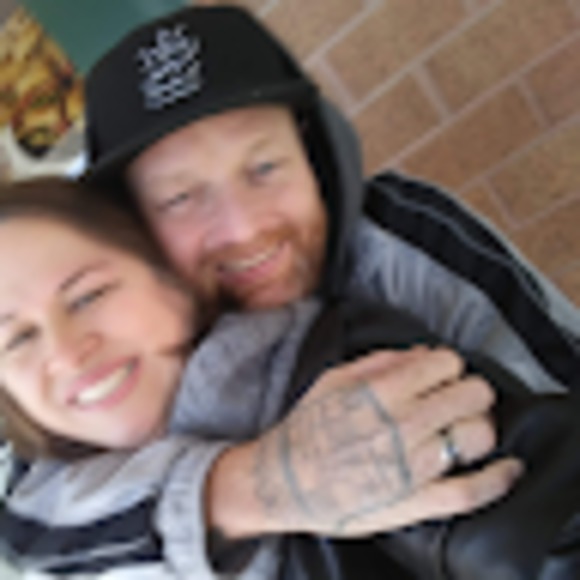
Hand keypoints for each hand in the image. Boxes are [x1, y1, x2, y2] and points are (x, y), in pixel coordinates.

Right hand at [234, 347, 521, 536]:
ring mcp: (412, 466)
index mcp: (381, 391)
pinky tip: (507, 468)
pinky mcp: (415, 501)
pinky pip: (469, 491)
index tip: (444, 371)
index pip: (445, 363)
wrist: (285, 480)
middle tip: (460, 396)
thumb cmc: (308, 427)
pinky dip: (497, 479)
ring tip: (468, 425)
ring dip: (480, 425)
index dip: (449, 364)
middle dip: (470, 389)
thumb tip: (422, 351)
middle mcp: (402, 424)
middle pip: (471, 394)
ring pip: (477, 435)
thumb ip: (380, 361)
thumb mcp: (333, 380)